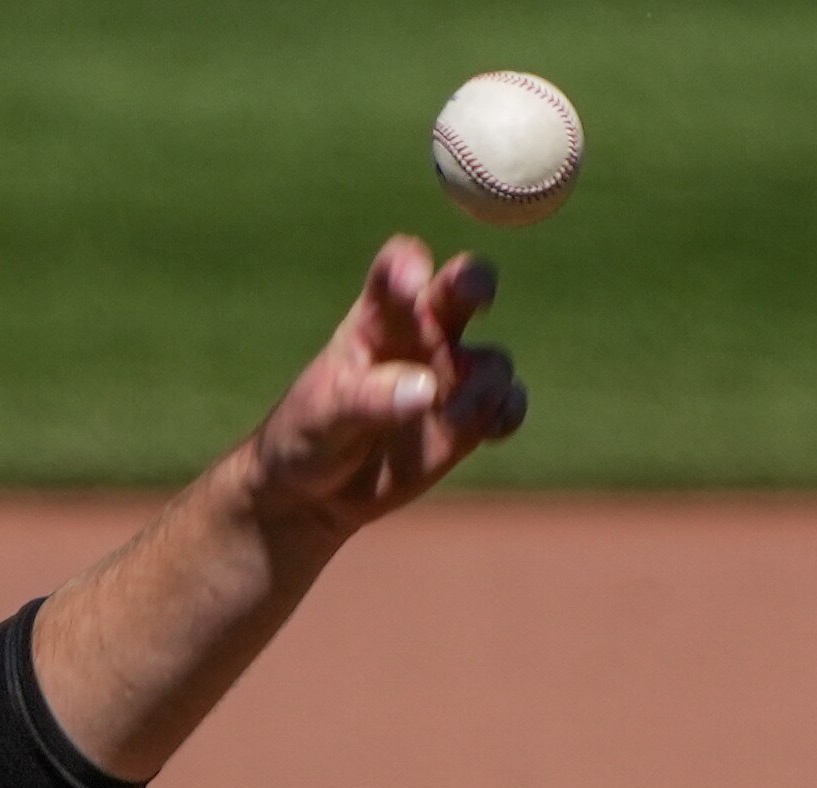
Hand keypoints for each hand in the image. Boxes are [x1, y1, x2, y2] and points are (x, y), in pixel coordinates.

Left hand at [243, 235, 526, 553]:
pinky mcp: (469, 418)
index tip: (412, 280)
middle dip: (475, 282)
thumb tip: (427, 389)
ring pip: (493, 360)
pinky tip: (493, 429)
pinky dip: (507, 412)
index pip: (395, 272)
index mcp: (376, 320)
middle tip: (478, 295)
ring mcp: (450, 376)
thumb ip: (370, 398)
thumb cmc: (309, 435)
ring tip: (449, 417)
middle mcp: (422, 336)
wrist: (315, 492)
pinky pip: (505, 404)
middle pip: (460, 288)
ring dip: (483, 384)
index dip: (408, 265)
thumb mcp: (324, 415)